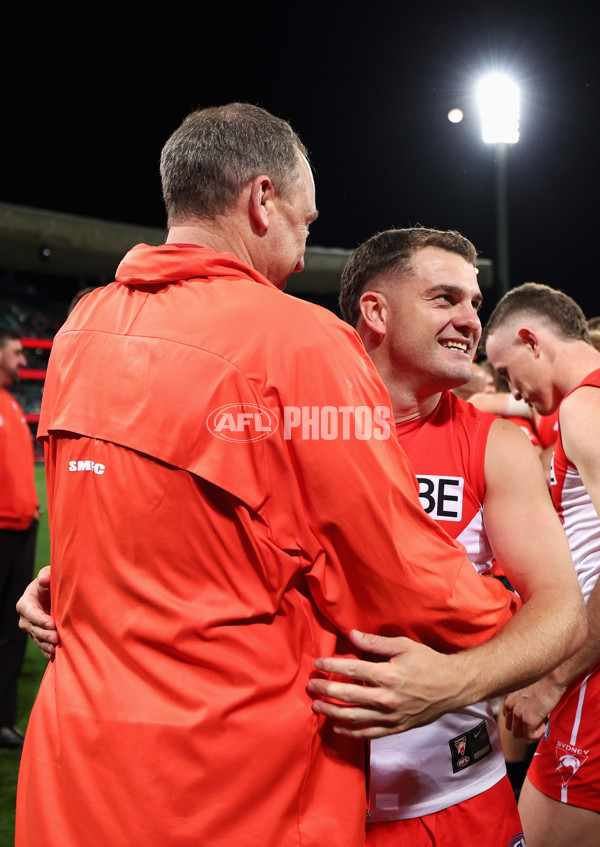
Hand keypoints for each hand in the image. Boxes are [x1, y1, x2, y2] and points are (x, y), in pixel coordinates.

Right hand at [16, 566, 58, 659]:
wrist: (53, 593)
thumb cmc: (51, 582)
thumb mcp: (48, 574)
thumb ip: (46, 574)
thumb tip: (43, 580)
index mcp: (26, 602)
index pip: (30, 612)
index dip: (40, 619)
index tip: (51, 623)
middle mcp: (26, 618)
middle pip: (33, 628)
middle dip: (45, 634)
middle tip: (57, 638)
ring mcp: (32, 628)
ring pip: (37, 638)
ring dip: (46, 645)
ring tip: (56, 649)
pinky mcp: (39, 636)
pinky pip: (41, 646)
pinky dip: (47, 651)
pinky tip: (53, 656)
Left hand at [306, 630, 469, 738]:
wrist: (452, 687)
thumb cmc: (428, 662)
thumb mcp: (403, 646)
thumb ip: (376, 642)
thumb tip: (352, 635)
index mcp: (387, 674)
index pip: (351, 670)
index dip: (331, 666)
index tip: (317, 664)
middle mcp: (385, 698)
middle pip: (346, 695)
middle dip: (325, 690)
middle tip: (311, 686)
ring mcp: (389, 716)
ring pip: (353, 717)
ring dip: (331, 712)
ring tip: (316, 706)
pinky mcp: (395, 728)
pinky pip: (368, 733)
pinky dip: (350, 732)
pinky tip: (337, 727)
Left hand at [503, 677, 566, 740]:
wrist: (550, 680)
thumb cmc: (542, 684)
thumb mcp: (524, 694)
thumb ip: (520, 704)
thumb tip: (527, 715)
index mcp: (507, 700)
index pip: (508, 720)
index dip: (519, 723)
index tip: (530, 720)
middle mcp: (510, 707)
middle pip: (511, 729)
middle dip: (524, 730)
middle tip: (536, 723)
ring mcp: (518, 714)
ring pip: (518, 735)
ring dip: (530, 732)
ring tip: (540, 722)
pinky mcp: (528, 721)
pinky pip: (530, 736)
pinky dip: (537, 734)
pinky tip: (543, 723)